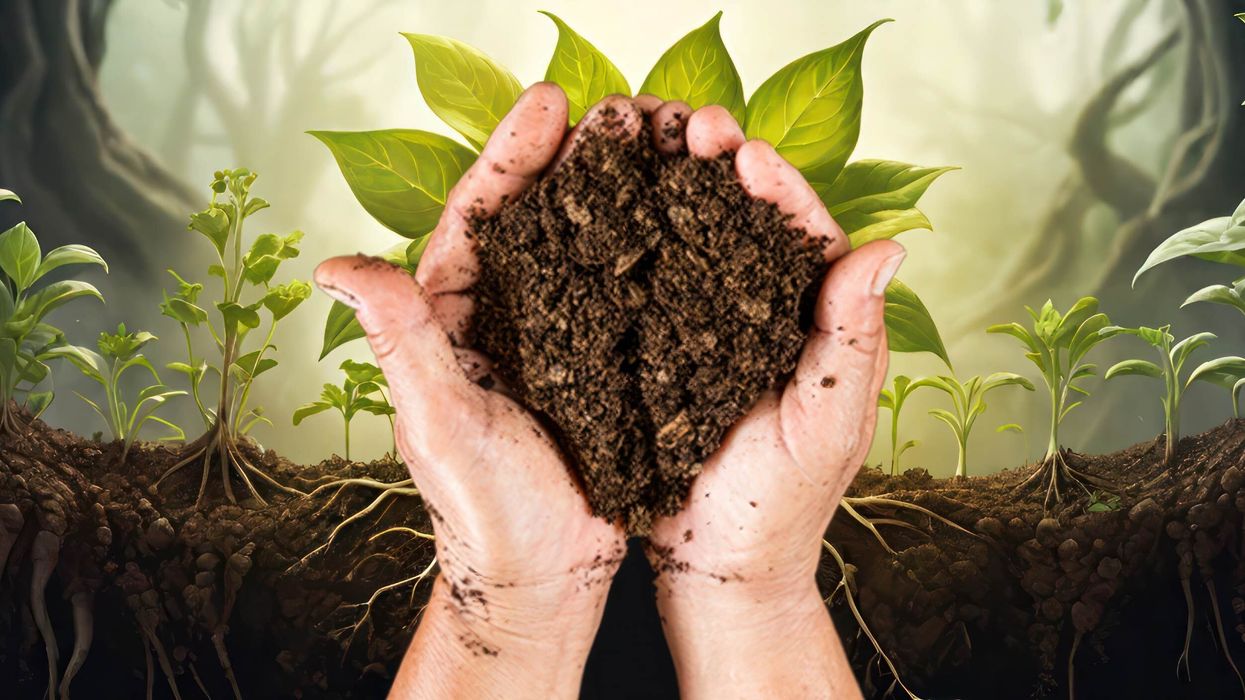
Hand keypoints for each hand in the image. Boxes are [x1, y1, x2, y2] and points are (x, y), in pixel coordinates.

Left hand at [314, 84, 645, 698]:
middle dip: (576, 159)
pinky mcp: (606, 367)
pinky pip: (629, 298)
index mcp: (454, 320)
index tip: (549, 104)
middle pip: (540, 219)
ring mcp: (560, 341)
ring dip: (622, 197)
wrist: (544, 578)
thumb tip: (334, 266)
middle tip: (622, 110)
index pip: (479, 219)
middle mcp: (507, 320)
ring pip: (590, 250)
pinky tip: (689, 226)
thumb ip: (401, 339)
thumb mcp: (438, 418)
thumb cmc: (482, 511)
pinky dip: (655, 258)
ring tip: (663, 149)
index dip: (510, 157)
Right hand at [643, 104, 904, 698]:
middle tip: (689, 124)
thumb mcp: (826, 422)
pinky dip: (630, 242)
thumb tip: (888, 247)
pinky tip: (604, 210)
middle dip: (720, 167)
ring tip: (644, 143)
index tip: (744, 154)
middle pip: (744, 221)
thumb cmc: (780, 506)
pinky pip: (647, 285)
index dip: (777, 187)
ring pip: (691, 241)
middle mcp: (761, 313)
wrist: (714, 568)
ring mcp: (705, 328)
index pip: (803, 234)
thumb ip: (851, 338)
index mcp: (816, 322)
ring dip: (672, 189)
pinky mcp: (656, 349)